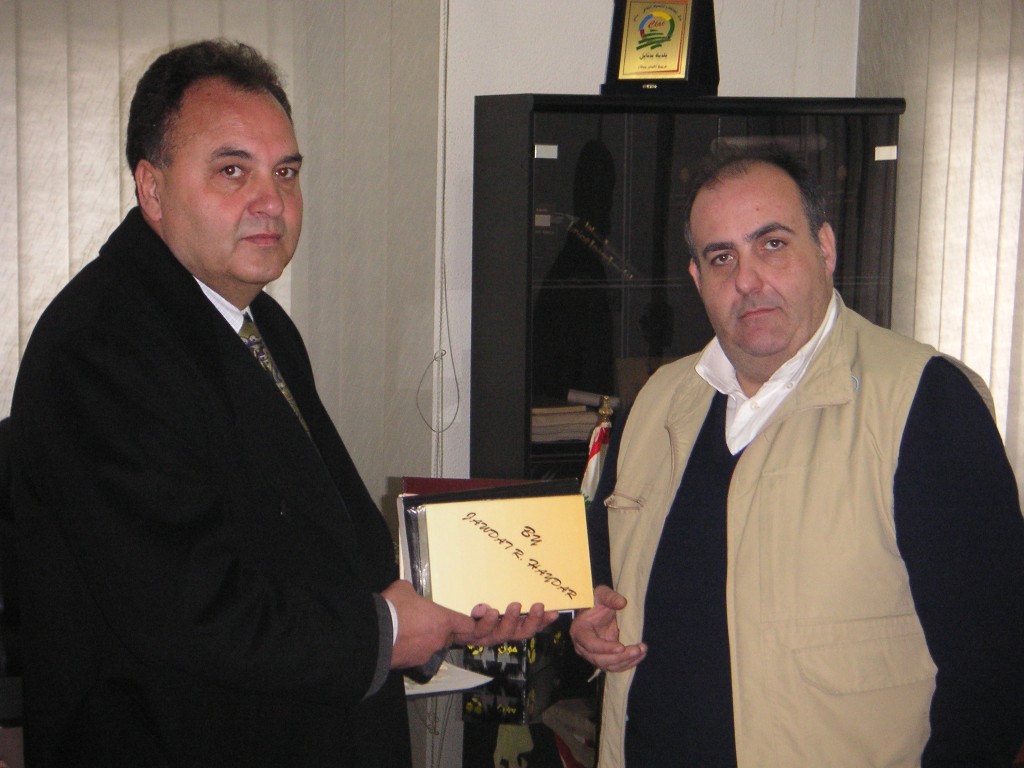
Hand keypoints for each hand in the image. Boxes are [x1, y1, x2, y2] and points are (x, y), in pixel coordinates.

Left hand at [382, 581, 558, 669]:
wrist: (383, 630)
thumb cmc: (396, 612)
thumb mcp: (412, 591)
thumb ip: (419, 587)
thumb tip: (414, 578)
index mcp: (460, 622)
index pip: (494, 623)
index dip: (517, 619)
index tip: (538, 608)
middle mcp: (465, 631)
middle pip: (506, 633)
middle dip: (530, 624)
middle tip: (550, 611)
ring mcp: (462, 636)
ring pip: (500, 635)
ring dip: (519, 623)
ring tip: (534, 607)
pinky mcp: (455, 635)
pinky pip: (481, 632)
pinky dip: (490, 621)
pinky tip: (494, 609)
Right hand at [383, 580, 474, 668]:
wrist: (372, 634)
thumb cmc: (393, 607)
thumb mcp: (405, 589)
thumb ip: (415, 594)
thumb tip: (412, 597)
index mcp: (444, 620)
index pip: (469, 626)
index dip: (471, 623)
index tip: (470, 621)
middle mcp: (439, 640)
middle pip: (450, 637)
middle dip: (443, 630)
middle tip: (429, 622)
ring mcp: (426, 654)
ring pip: (432, 646)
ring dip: (425, 639)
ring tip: (407, 629)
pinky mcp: (411, 664)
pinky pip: (417, 654)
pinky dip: (412, 648)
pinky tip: (399, 640)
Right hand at [569, 585, 646, 672]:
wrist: (595, 609)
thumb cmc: (596, 601)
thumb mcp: (602, 594)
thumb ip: (610, 597)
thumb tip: (622, 603)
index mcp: (579, 631)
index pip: (590, 644)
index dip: (605, 648)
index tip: (621, 646)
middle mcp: (582, 647)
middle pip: (600, 659)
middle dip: (620, 657)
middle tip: (638, 649)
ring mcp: (592, 654)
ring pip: (609, 665)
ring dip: (627, 661)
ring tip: (642, 650)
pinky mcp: (602, 658)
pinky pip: (614, 666)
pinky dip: (628, 663)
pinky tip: (640, 655)